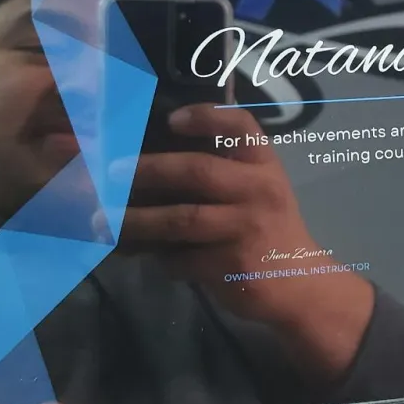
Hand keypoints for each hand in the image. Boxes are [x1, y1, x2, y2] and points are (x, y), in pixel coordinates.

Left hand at [120, 105, 374, 381]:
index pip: (242, 127)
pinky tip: (135, 253)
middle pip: (198, 171)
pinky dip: (154, 257)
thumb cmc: (268, 229)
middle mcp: (258, 191)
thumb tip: (156, 149)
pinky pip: (181, 258)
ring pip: (181, 219)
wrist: (301, 286)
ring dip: (136, 219)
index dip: (207, 117)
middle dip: (148, 169)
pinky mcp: (232, 266)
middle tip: (110, 171)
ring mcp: (246, 229)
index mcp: (263, 166)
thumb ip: (221, 168)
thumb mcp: (258, 189)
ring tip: (102, 220)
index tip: (171, 120)